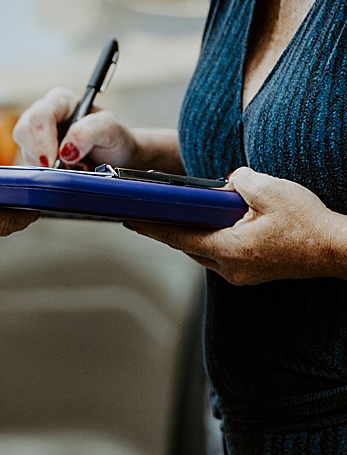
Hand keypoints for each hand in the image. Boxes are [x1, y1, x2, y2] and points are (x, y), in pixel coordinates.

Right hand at [12, 86, 142, 169]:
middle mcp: (45, 114)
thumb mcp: (111, 129)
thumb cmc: (114, 140)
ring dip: (45, 164)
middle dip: (40, 153)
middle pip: (23, 131)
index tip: (53, 159)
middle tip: (61, 168)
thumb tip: (66, 150)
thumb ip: (90, 131)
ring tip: (72, 167)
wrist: (117, 160)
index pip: (40, 115)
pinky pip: (28, 163)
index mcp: (61, 101)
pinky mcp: (34, 153)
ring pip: (24, 149)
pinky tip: (64, 171)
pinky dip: (45, 172)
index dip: (43, 138)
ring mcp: (37, 134)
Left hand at [128, 167, 346, 284]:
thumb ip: (236, 180)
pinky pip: (222, 254)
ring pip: (204, 251)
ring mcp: (243, 274)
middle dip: (169, 227)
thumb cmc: (309, 222)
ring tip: (178, 214)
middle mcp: (231, 268)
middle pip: (187, 245)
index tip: (128, 219)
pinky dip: (212, 238)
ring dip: (193, 233)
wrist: (341, 248)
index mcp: (229, 250)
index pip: (177, 236)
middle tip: (148, 211)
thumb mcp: (268, 188)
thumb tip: (225, 183)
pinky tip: (212, 223)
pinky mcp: (254, 272)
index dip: (150, 226)